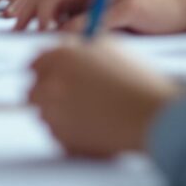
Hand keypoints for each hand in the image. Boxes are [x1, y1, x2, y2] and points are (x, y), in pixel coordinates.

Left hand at [9, 0, 185, 33]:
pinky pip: (92, 21)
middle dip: (26, 12)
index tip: (11, 21)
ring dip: (45, 25)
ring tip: (38, 43)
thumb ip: (83, 3)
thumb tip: (50, 25)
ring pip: (62, 2)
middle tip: (16, 33)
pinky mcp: (128, 3)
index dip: (25, 2)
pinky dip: (76, 35)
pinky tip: (69, 48)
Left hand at [28, 40, 183, 157]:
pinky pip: (58, 137)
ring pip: (44, 116)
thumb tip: (62, 48)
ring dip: (59, 116)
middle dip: (46, 95)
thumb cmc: (137, 79)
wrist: (154, 116)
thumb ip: (79, 46)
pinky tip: (96, 131)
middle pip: (32, 92)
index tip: (50, 77)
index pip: (34, 63)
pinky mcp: (63, 140)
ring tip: (91, 116)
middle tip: (66, 100)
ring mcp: (54, 114)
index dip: (44, 71)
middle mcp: (50, 84)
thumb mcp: (109, 47)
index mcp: (59, 58)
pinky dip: (71, 136)